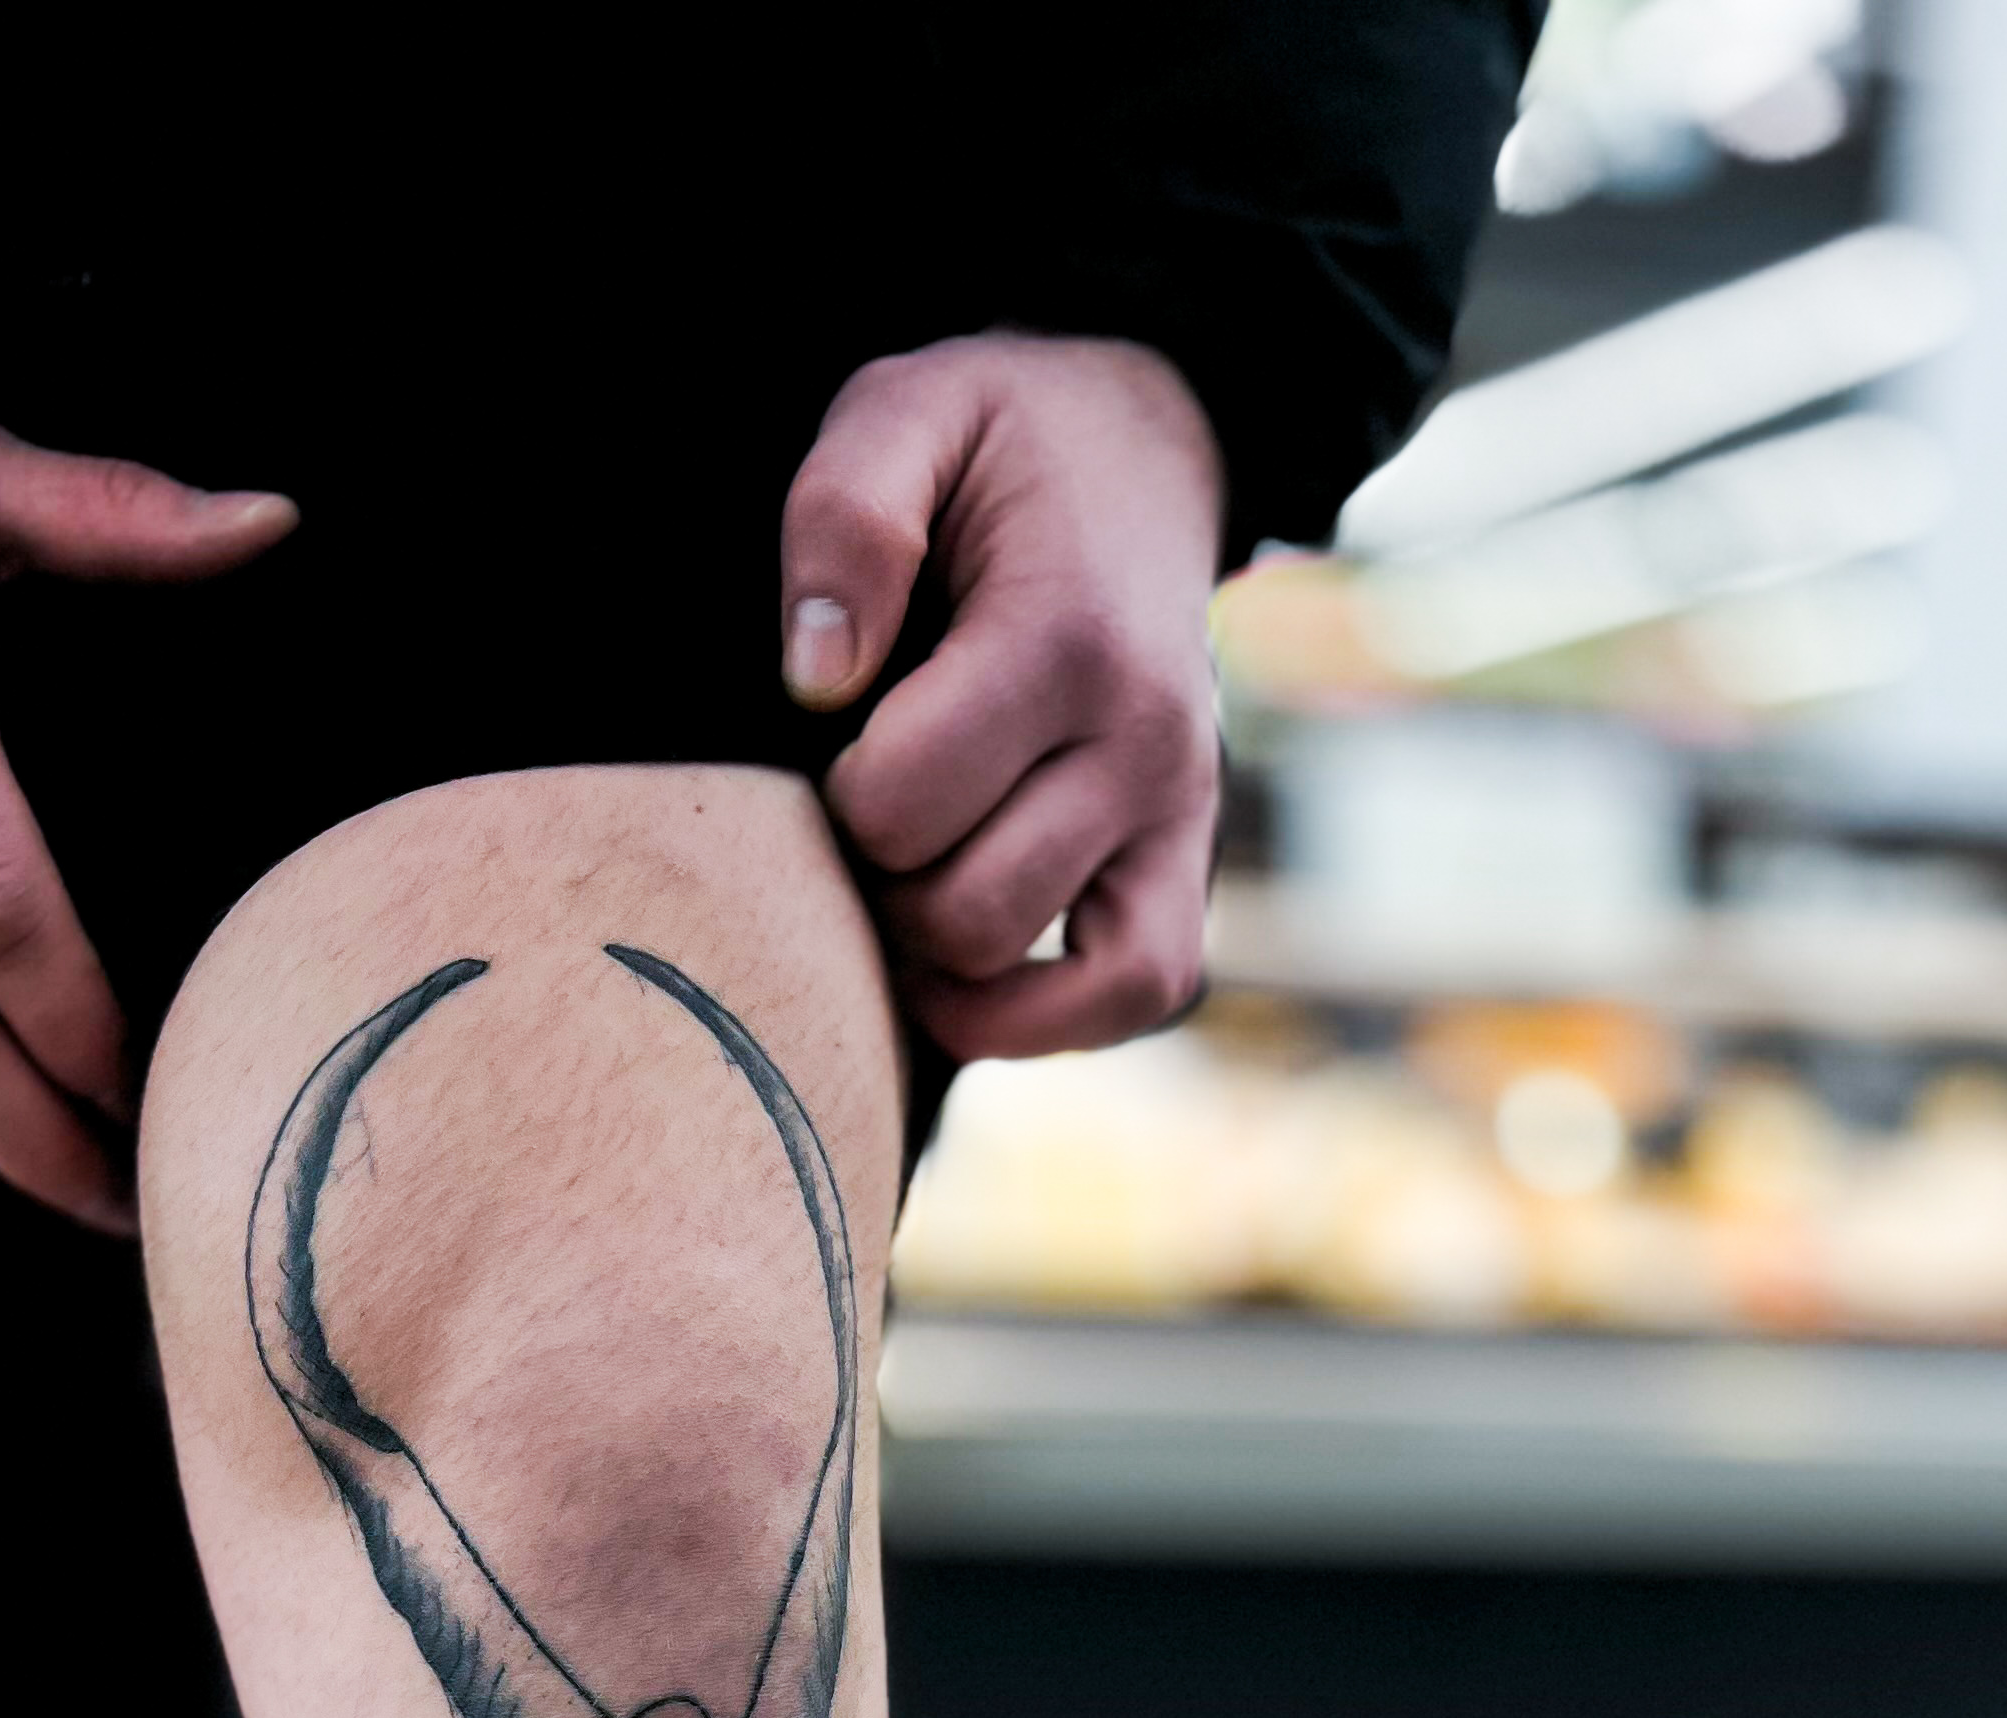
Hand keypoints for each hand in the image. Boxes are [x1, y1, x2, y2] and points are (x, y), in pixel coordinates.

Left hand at [779, 336, 1223, 1061]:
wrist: (1143, 447)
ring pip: (1038, 980)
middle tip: (869, 808)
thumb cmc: (999, 443)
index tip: (840, 738)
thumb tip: (815, 676)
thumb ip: (847, 516)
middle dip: (882, 883)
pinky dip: (1043, 1017)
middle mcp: (1142, 741)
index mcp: (1066, 636)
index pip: (905, 806)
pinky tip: (969, 969)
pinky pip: (1136, 993)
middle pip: (964, 913)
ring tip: (908, 875)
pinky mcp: (1191, 862)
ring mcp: (1179, 812)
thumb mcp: (907, 411)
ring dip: (941, 958)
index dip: (837, 795)